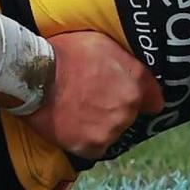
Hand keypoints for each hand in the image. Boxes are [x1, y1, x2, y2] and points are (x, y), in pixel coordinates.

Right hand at [23, 29, 157, 159]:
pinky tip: (71, 125)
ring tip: (76, 111)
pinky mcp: (90, 146)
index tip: (130, 96)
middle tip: (90, 97)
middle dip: (115, 107)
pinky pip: (94, 146)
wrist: (35, 76)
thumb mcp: (101, 42)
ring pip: (111, 131)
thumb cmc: (65, 52)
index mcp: (135, 81)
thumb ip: (123, 60)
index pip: (154, 99)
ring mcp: (110, 129)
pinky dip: (84, 139)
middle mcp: (128, 107)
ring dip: (99, 124)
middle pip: (128, 114)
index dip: (143, 98)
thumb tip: (131, 68)